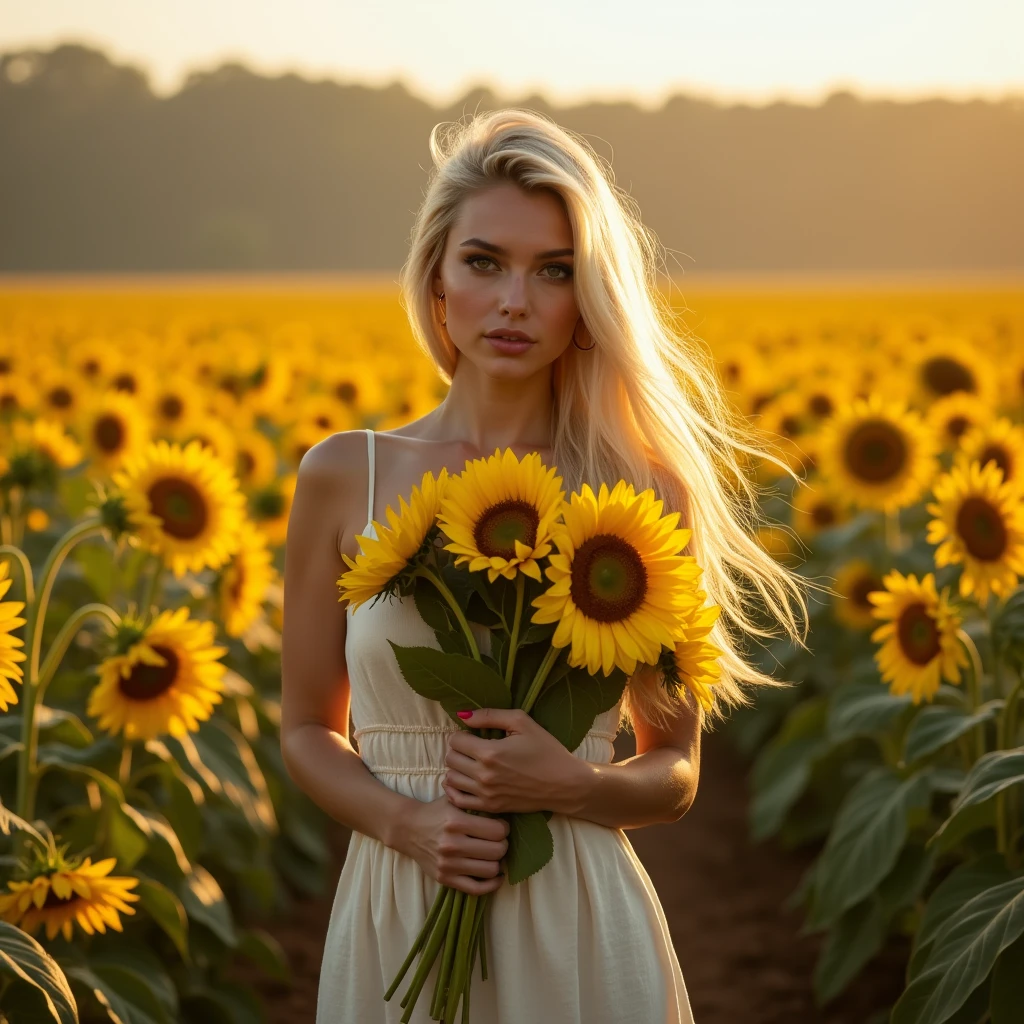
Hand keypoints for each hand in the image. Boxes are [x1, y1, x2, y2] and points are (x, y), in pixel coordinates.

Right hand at [401, 795, 509, 895]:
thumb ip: (474, 799)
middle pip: (497, 851)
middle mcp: (452, 844)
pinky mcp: (445, 879)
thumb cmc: (436, 812)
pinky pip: (476, 889)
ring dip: (497, 862)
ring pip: (490, 870)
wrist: (409, 829)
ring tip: (493, 855)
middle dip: (503, 845)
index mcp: (456, 822)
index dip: (504, 828)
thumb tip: (500, 802)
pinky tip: (496, 875)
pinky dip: (492, 884)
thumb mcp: (453, 799)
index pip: (497, 831)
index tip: (501, 826)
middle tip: (499, 840)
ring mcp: (448, 864)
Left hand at [442, 708, 586, 815]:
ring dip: (457, 768)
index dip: (462, 734)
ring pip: (451, 779)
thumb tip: (462, 715)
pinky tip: (465, 781)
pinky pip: (458, 800)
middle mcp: (483, 775)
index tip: (474, 735)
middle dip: (458, 749)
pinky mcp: (490, 807)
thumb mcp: (522, 722)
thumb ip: (490, 715)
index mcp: (490, 752)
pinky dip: (455, 789)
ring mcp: (486, 794)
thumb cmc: (546, 750)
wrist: (565, 784)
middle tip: (472, 748)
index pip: (455, 740)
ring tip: (471, 763)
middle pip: (450, 759)